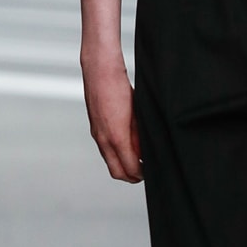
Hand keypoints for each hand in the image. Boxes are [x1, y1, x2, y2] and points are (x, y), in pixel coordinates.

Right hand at [82, 58, 142, 182]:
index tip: (151, 170)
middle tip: (146, 171)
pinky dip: (116, 154)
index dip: (142, 173)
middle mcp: (103, 140)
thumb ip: (140, 137)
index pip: (129, 168)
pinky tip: (127, 145)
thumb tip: (145, 153)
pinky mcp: (95, 128)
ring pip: (110, 162)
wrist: (99, 70)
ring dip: (123, 165)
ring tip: (139, 159)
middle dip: (132, 176)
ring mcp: (97, 135)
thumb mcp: (137, 114)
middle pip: (117, 172)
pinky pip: (105, 150)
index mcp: (116, 138)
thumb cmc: (119, 87)